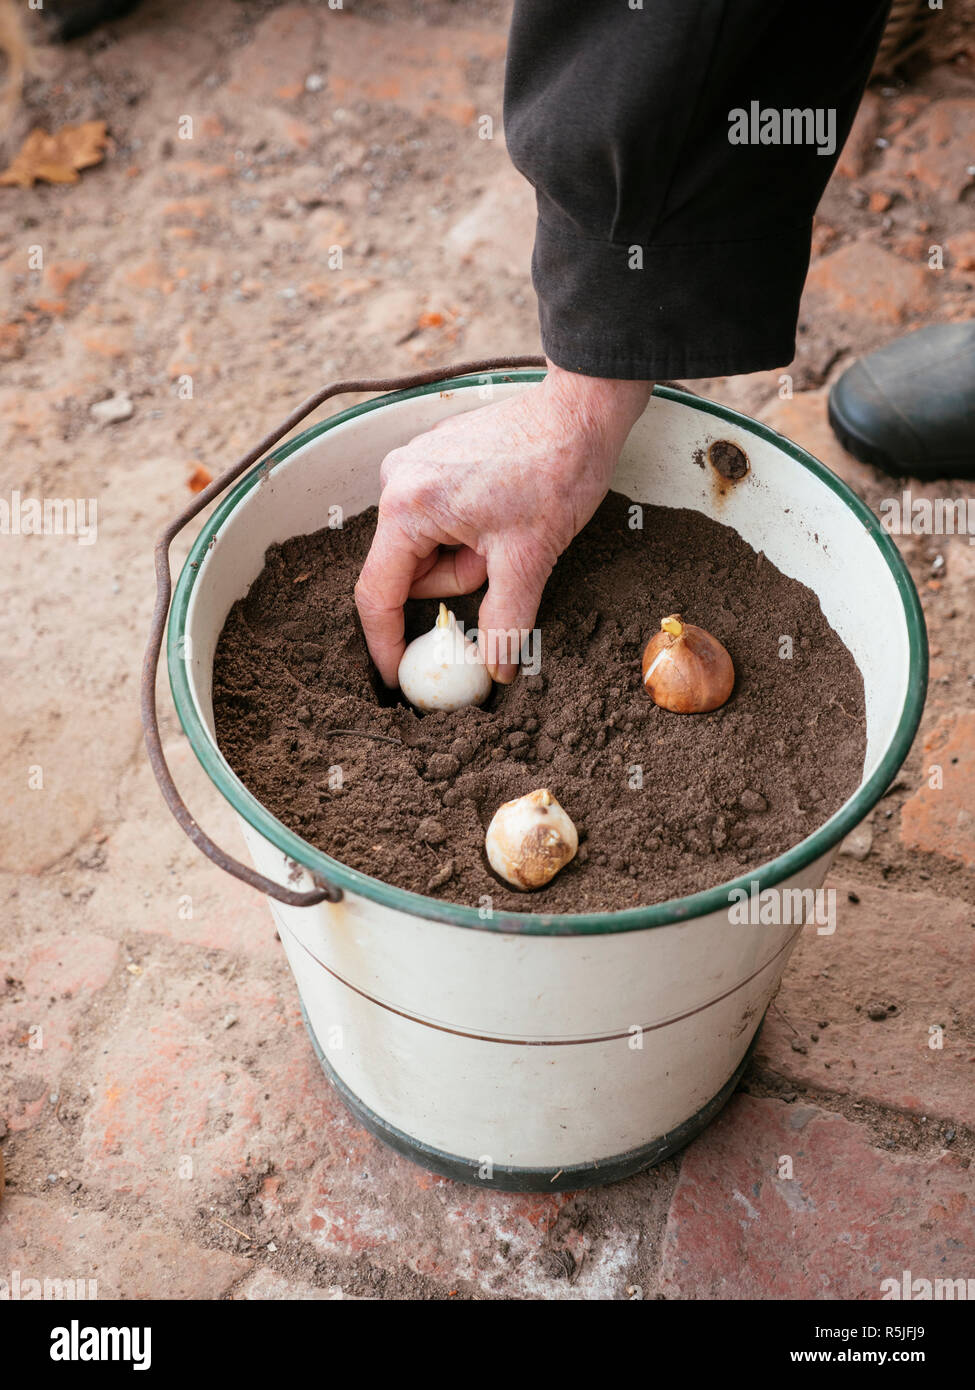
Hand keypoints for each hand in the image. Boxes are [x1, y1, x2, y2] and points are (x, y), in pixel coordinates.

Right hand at [355, 360, 652, 685]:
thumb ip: (505, 623)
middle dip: (457, 580)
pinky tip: (503, 512)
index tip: (398, 676)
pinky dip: (467, 532)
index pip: (378, 594)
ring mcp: (412, 465)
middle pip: (409, 571)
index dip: (385, 643)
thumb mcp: (530, 560)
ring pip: (426, 547)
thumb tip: (496, 670)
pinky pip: (436, 519)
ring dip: (465, 555)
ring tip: (508, 530)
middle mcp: (397, 481)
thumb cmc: (556, 471)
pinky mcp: (431, 458)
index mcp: (407, 507)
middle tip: (503, 562)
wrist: (580, 412)